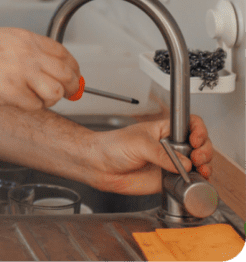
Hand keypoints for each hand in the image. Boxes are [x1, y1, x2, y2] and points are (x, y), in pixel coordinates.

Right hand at [0, 28, 80, 110]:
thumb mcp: (7, 37)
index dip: (73, 68)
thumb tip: (50, 63)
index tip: (73, 76)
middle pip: (67, 74)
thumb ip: (30, 49)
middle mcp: (30, 55)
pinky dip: (31, 105)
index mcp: (28, 39)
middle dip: (70, 86)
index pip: (64, 54)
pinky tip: (20, 100)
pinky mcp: (13, 93)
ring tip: (40, 97)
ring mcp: (23, 74)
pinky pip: (35, 105)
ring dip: (51, 98)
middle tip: (66, 92)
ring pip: (55, 92)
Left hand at [89, 114, 214, 194]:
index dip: (199, 130)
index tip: (196, 139)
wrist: (100, 166)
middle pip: (200, 145)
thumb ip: (162, 154)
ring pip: (199, 164)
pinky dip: (197, 180)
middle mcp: (171, 146)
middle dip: (205, 150)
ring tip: (199, 169)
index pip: (190, 124)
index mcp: (164, 131)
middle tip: (197, 156)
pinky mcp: (169, 179)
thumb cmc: (113, 146)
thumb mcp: (139, 144)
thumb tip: (184, 164)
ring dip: (205, 166)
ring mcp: (172, 163)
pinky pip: (189, 180)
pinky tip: (196, 179)